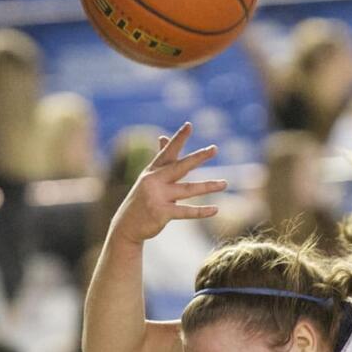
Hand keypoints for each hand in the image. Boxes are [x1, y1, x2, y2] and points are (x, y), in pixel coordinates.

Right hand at [109, 123, 228, 244]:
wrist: (126, 226)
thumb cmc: (142, 198)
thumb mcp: (149, 177)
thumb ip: (161, 160)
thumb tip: (163, 136)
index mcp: (152, 170)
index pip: (168, 151)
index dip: (178, 138)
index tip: (189, 125)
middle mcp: (154, 180)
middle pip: (180, 166)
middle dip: (198, 157)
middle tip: (214, 148)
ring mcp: (157, 196)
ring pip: (188, 189)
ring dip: (208, 186)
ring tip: (225, 183)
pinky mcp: (161, 212)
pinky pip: (185, 211)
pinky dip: (201, 211)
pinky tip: (215, 209)